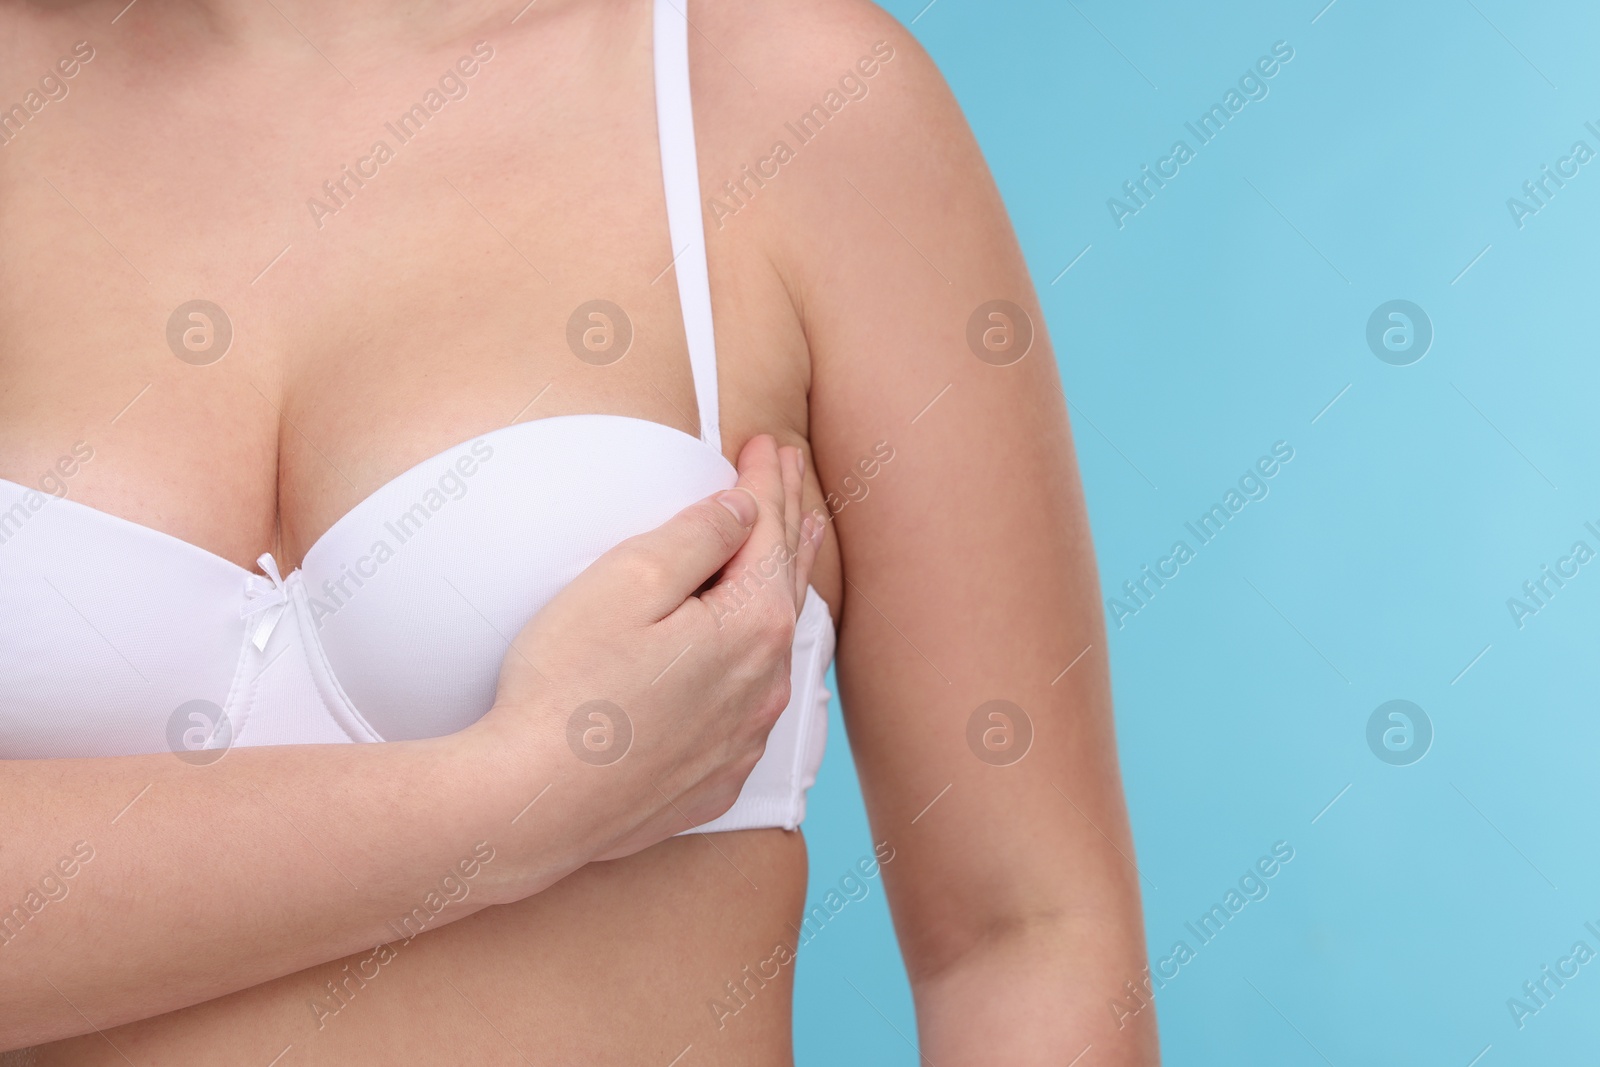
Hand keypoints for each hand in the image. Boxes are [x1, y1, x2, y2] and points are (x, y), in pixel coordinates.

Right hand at [474, 433, 822, 872]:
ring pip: (777, 647)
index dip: (764, 481)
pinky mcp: (714, 777)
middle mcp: (764, 684)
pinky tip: (754, 657)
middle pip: (783, 583)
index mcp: (752, 625)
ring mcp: (743, 737)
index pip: (766, 530)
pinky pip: (753, 707)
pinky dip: (757, 664)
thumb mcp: (626, 581)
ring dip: (781, 590)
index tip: (764, 444)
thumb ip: (697, 537)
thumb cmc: (566, 690)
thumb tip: (742, 509)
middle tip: (787, 474)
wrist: (536, 805)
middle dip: (784, 520)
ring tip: (794, 549)